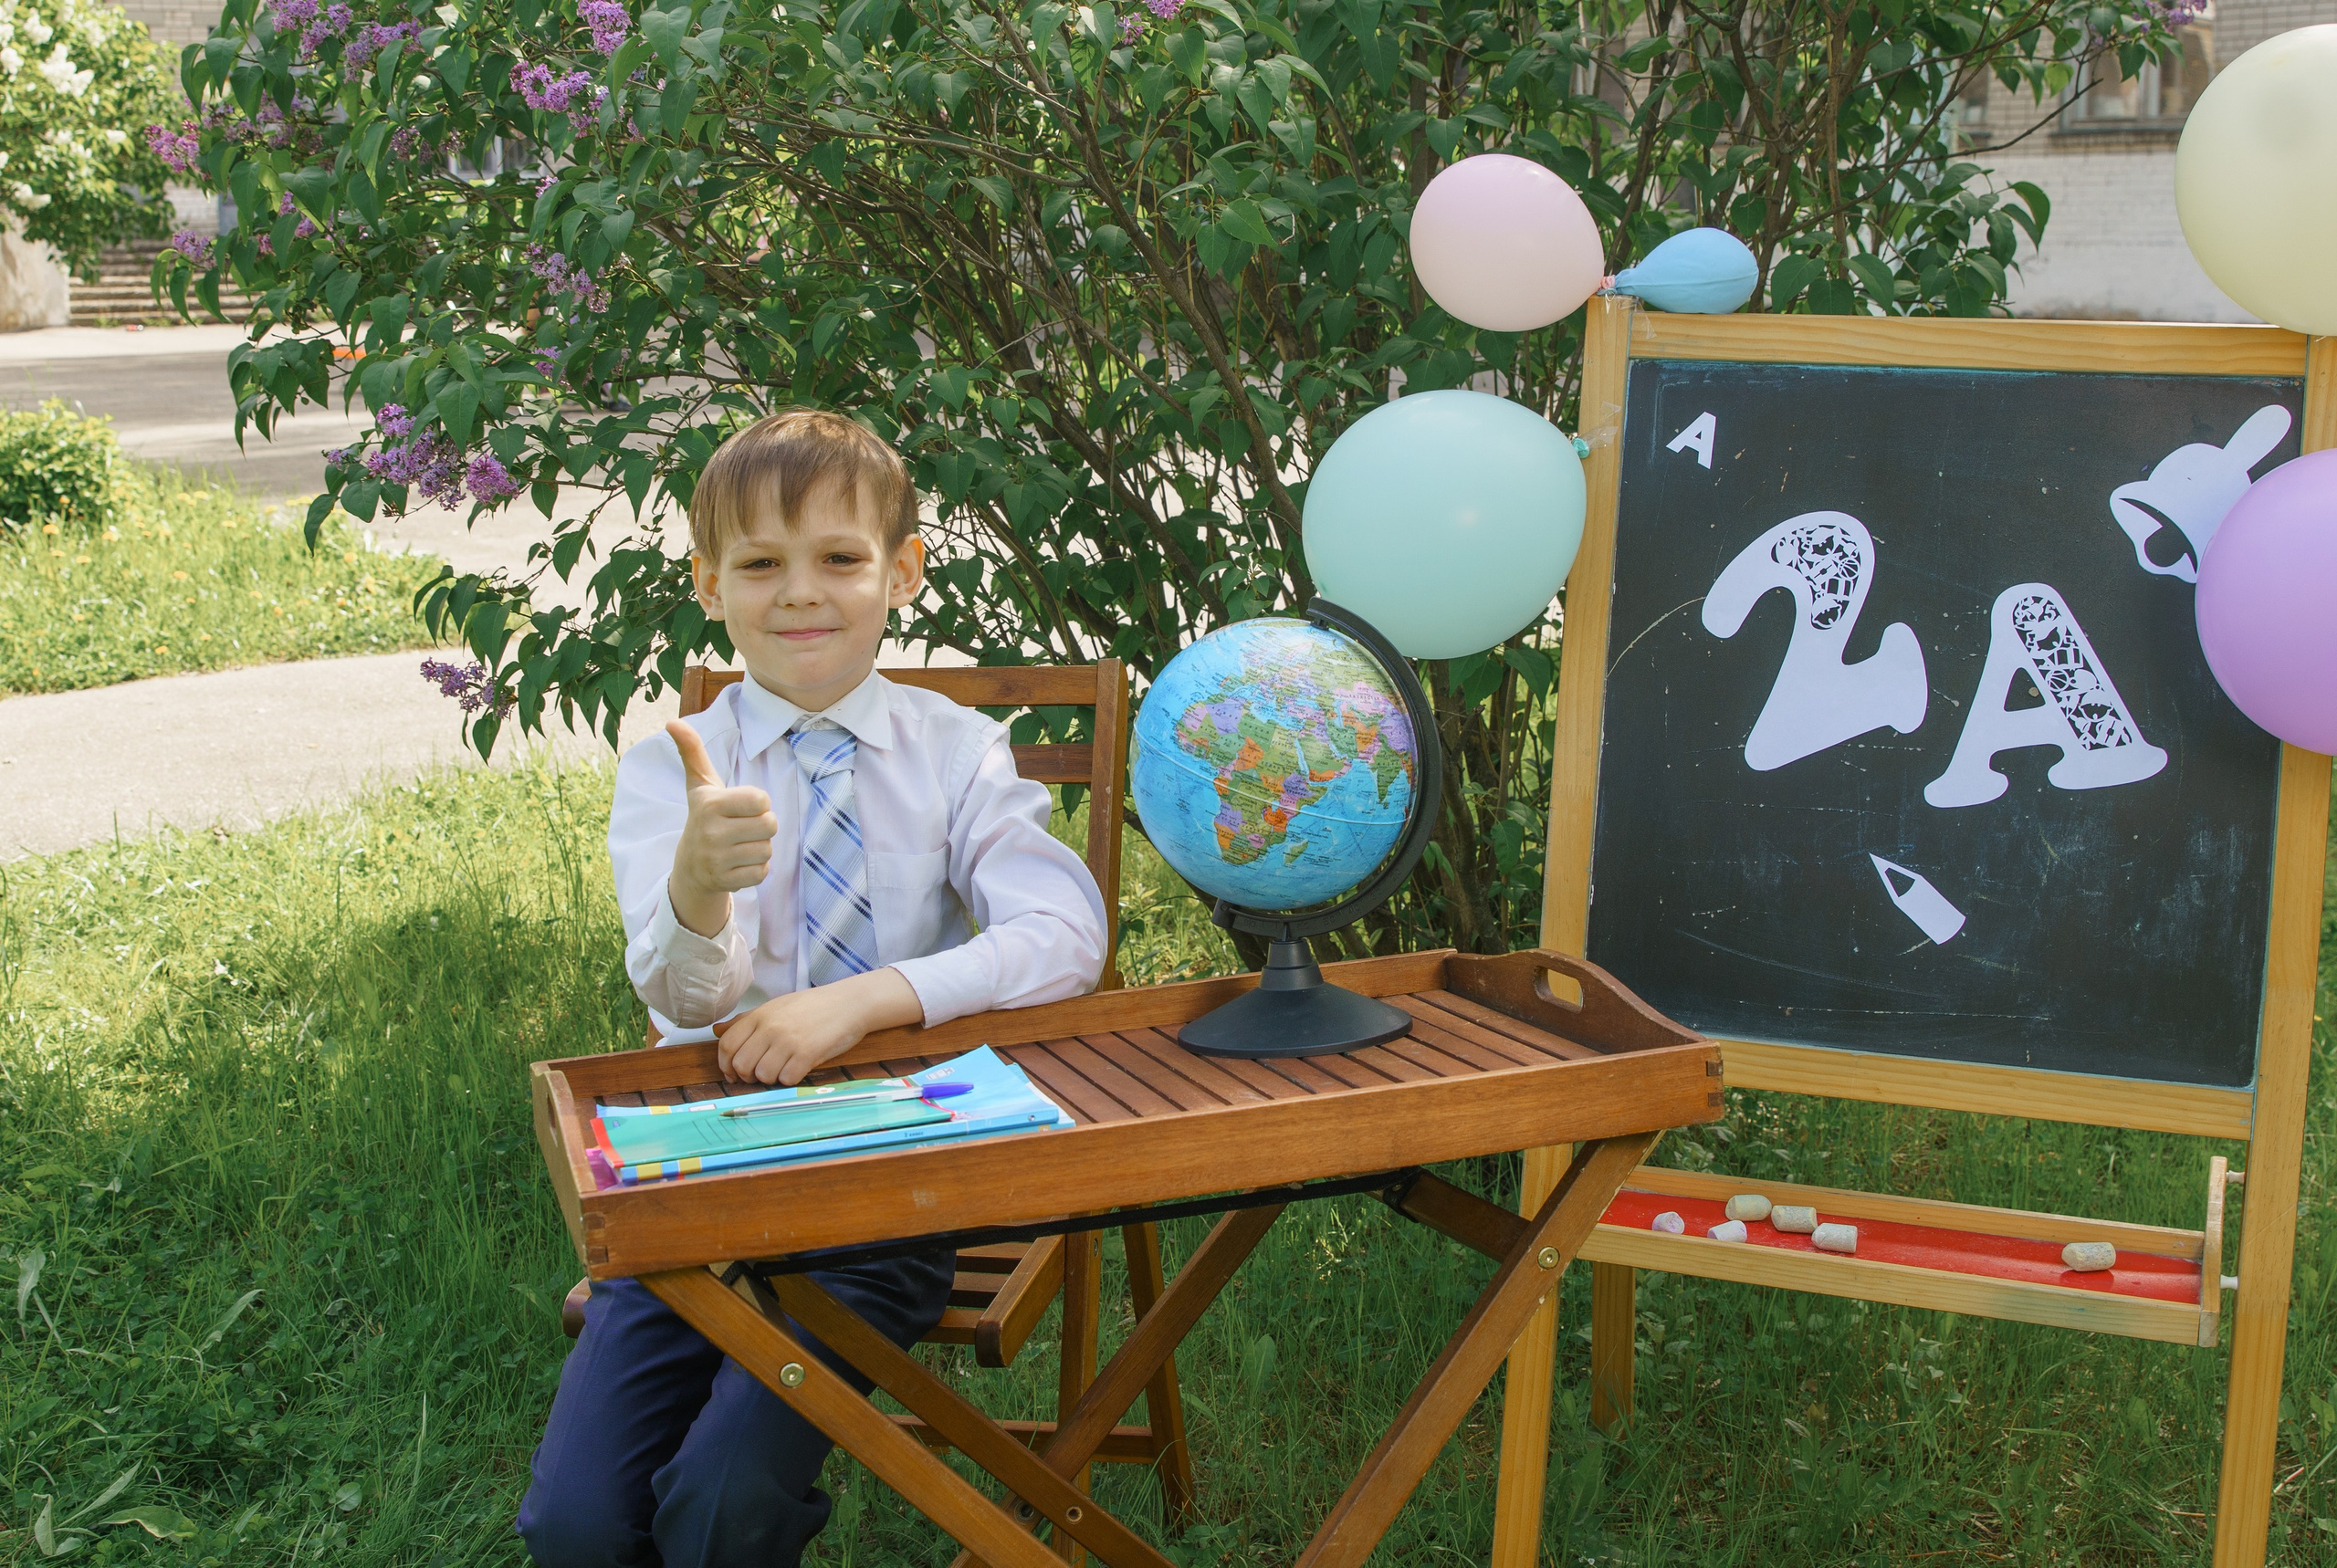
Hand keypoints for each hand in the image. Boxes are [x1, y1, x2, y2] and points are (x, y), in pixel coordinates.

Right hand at [666, 719, 777, 937]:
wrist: (691, 866)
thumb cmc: (704, 816)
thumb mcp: (699, 784)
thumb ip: (692, 751)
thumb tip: (672, 721)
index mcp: (710, 804)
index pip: (762, 799)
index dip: (758, 803)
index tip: (740, 807)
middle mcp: (712, 833)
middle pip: (770, 825)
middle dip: (762, 826)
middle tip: (742, 828)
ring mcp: (718, 860)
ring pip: (767, 849)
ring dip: (759, 847)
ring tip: (739, 845)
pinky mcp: (726, 881)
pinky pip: (763, 872)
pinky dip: (756, 869)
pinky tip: (739, 863)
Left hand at [717, 968, 926, 1084]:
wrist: (849, 1003)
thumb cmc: (813, 1006)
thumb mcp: (775, 1007)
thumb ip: (745, 1021)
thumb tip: (716, 1030)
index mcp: (759, 1015)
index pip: (727, 1045)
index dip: (725, 1064)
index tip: (733, 1072)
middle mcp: (770, 1027)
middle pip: (741, 1065)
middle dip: (747, 1076)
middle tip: (760, 1074)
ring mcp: (788, 1040)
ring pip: (762, 1076)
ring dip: (770, 1079)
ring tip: (783, 1069)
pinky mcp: (807, 1053)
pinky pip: (786, 1079)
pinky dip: (790, 1080)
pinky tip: (798, 1069)